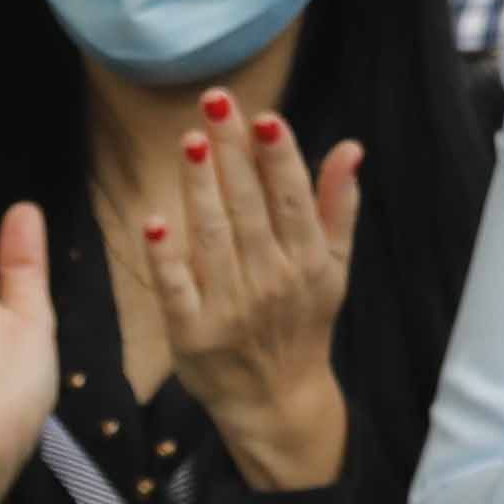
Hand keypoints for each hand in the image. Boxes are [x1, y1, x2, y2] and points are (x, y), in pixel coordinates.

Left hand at [138, 85, 368, 493]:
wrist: (278, 399)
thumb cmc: (304, 322)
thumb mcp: (334, 267)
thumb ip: (338, 206)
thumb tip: (350, 148)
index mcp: (309, 261)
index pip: (293, 198)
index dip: (279, 157)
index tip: (263, 116)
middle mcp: (273, 281)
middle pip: (248, 207)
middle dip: (233, 154)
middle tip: (215, 104)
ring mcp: (231, 308)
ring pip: (212, 237)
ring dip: (200, 188)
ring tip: (191, 142)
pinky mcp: (193, 334)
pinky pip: (176, 289)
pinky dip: (165, 257)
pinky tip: (153, 222)